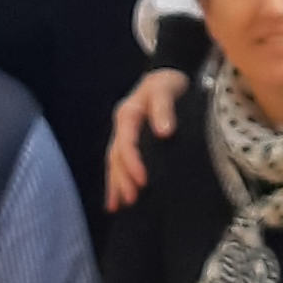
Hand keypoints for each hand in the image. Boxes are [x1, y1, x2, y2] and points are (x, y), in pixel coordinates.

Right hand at [106, 70, 189, 212]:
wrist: (166, 75)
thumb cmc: (167, 83)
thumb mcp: (166, 89)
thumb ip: (164, 108)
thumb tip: (164, 131)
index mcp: (127, 114)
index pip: (126, 143)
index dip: (132, 163)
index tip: (142, 181)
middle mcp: (122, 127)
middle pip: (117, 157)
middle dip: (122, 180)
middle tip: (131, 201)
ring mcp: (123, 135)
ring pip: (114, 162)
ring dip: (116, 185)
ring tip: (117, 207)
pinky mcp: (129, 141)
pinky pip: (119, 163)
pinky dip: (117, 180)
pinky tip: (116, 199)